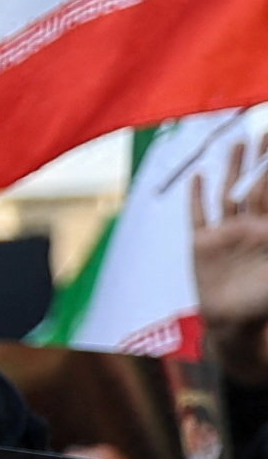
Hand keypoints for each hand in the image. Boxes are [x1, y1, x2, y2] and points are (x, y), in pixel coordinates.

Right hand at [192, 142, 267, 355]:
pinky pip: (199, 216)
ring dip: (233, 170)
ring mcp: (226, 235)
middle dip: (262, 161)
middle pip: (256, 188)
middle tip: (266, 132)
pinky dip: (197, 197)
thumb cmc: (263, 303)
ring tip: (238, 144)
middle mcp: (251, 229)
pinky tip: (198, 178)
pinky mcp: (203, 244)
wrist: (234, 325)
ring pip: (230, 195)